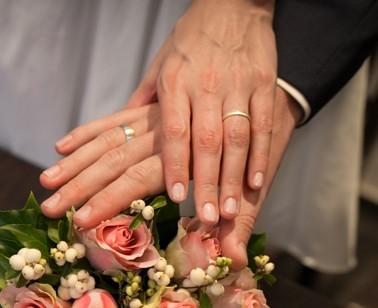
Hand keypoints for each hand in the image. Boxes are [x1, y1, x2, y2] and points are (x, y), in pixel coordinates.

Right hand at [39, 88, 301, 267]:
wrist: (272, 89)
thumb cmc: (261, 148)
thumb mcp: (253, 188)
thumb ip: (239, 225)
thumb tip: (233, 263)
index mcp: (186, 154)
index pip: (136, 179)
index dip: (108, 202)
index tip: (80, 222)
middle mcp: (164, 133)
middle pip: (113, 160)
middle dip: (79, 186)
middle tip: (49, 210)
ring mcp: (155, 117)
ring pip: (107, 139)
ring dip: (75, 162)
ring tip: (46, 183)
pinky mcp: (154, 107)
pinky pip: (114, 118)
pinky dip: (87, 132)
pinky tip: (61, 144)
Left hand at [125, 0, 277, 224]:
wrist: (233, 3)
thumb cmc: (192, 39)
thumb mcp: (161, 64)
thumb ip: (142, 101)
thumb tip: (115, 131)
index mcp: (175, 81)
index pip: (175, 130)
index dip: (177, 164)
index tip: (177, 195)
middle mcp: (206, 84)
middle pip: (207, 140)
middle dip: (207, 182)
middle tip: (209, 217)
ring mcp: (238, 84)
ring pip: (237, 136)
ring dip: (234, 177)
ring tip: (231, 210)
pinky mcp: (263, 82)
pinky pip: (262, 124)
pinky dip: (260, 155)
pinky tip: (256, 183)